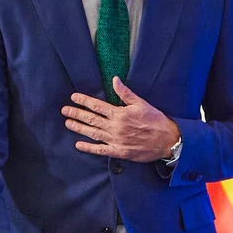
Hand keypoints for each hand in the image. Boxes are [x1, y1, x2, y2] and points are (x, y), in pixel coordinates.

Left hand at [66, 79, 180, 164]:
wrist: (168, 140)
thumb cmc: (156, 120)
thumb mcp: (142, 103)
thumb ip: (126, 93)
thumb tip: (114, 80)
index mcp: (120, 113)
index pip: (97, 106)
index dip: (84, 101)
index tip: (73, 97)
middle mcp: (115, 127)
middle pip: (91, 119)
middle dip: (76, 114)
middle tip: (64, 110)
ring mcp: (116, 140)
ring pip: (93, 133)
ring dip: (79, 128)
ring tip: (68, 123)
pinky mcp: (119, 152)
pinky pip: (101, 150)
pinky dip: (89, 148)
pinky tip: (79, 145)